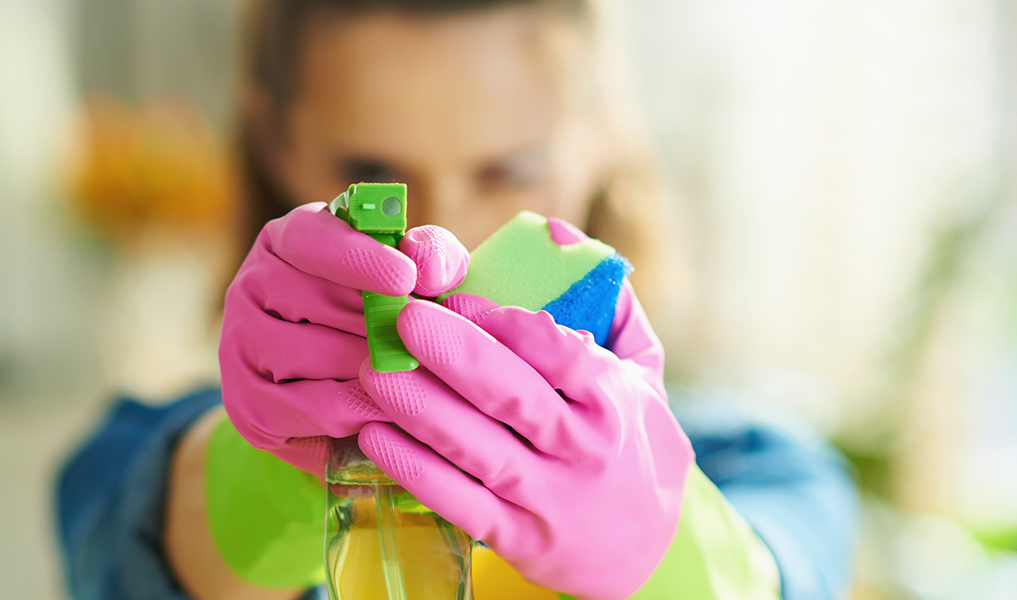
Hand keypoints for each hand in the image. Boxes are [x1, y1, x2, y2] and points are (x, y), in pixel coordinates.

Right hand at [219, 202, 468, 474]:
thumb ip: (432, 258)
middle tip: (422, 342)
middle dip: (378, 325)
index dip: (359, 257)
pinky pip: (310, 409)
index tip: (405, 278)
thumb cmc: (385, 320)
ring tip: (409, 376)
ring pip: (314, 357)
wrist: (345, 400)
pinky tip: (385, 409)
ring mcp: (240, 343)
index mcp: (287, 240)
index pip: (310, 238)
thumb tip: (427, 266)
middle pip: (316, 302)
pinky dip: (357, 411)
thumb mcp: (416, 279)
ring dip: (371, 369)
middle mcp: (251, 284)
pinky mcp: (246, 401)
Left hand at [355, 245, 689, 598]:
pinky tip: (373, 436)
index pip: (558, 353)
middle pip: (511, 396)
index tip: (452, 295)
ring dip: (419, 408)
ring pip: (477, 449)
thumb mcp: (643, 372)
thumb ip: (608, 301)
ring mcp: (548, 500)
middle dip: (453, 355)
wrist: (646, 550)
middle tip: (401, 319)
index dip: (504, 322)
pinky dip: (414, 471)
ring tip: (371, 371)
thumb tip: (556, 233)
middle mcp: (583, 450)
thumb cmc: (631, 440)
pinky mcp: (516, 539)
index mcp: (613, 400)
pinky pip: (458, 502)